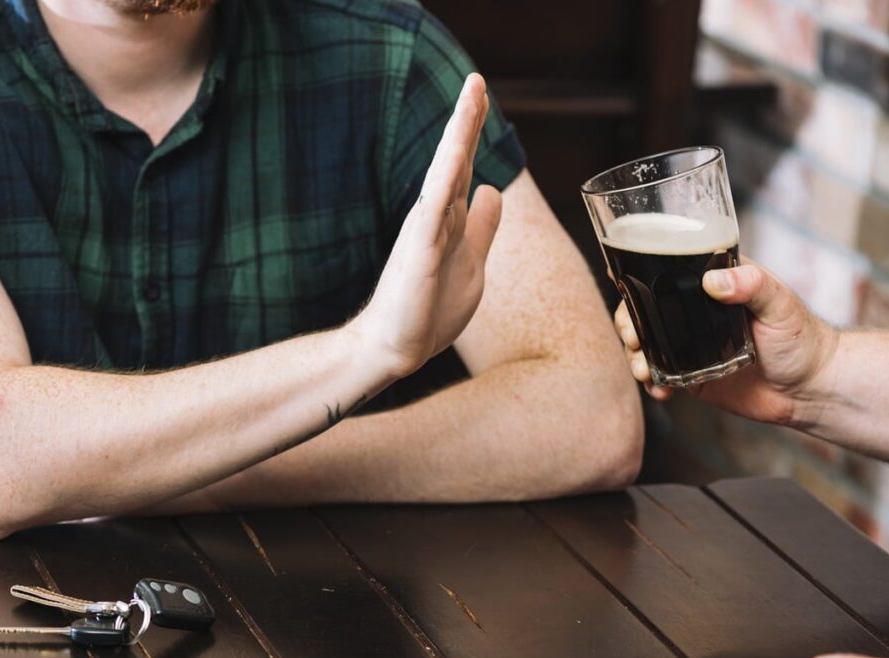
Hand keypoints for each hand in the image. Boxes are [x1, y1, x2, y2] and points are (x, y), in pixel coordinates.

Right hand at [353, 73, 502, 378]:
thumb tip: (492, 189)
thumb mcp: (471, 261)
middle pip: (455, 159)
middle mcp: (434, 216)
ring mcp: (426, 231)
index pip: (465, 166)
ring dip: (459, 134)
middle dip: (467, 119)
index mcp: (447, 218)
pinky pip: (435, 207)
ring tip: (472, 95)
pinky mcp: (421, 251)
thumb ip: (481, 226)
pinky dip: (446, 178)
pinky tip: (458, 151)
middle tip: (477, 79)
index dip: (474, 132)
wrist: (397, 347)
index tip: (481, 94)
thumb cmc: (429, 308)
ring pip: (445, 173)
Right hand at [614, 261, 838, 425]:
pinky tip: (659, 390)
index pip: (667, 274)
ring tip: (642, 368)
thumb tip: (715, 280)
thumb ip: (752, 285)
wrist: (811, 390)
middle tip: (633, 338)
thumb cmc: (803, 339)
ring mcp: (691, 344)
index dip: (640, 282)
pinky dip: (652, 383)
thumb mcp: (780, 304)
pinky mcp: (692, 374)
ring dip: (634, 355)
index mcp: (714, 285)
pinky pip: (660, 376)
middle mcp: (696, 312)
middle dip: (628, 323)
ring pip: (647, 343)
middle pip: (646, 310)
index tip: (628, 294)